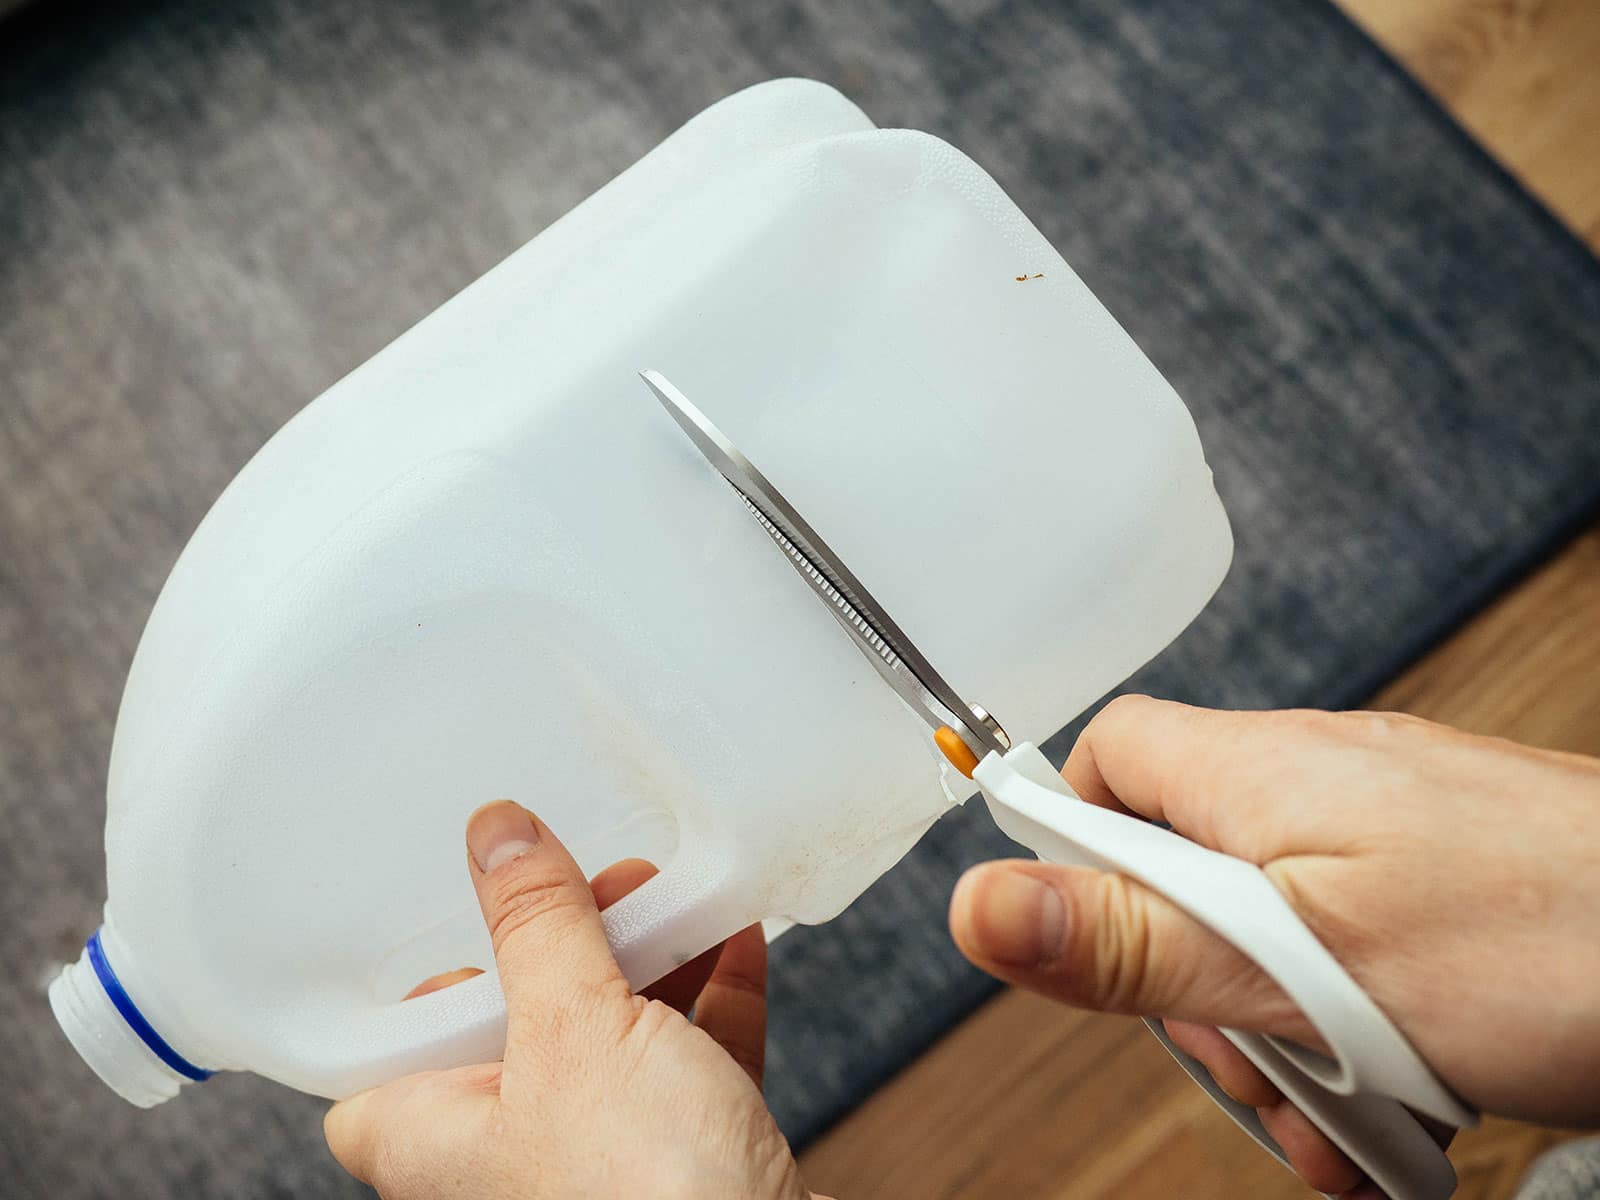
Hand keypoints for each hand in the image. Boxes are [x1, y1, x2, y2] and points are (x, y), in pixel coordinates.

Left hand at [324, 800, 824, 1199]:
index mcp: (432, 1138)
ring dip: (651, 956)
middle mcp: (503, 1154)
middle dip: (572, 937)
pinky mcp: (678, 1158)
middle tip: (605, 881)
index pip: (388, 1048)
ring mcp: (596, 1157)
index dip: (431, 973)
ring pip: (609, 1033)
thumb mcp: (574, 1027)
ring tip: (678, 896)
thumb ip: (534, 924)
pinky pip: (685, 1057)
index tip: (477, 904)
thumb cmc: (644, 1193)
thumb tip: (497, 835)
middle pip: (517, 1017)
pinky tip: (736, 937)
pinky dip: (711, 996)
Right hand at [948, 698, 1599, 1195]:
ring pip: (1271, 924)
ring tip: (1350, 1108)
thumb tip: (980, 907)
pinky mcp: (1446, 871)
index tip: (1087, 941)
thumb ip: (1135, 942)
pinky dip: (1358, 1023)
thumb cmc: (1555, 943)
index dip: (1077, 846)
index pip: (1107, 759)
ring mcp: (1389, 823)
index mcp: (1262, 771)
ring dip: (1286, 1030)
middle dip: (1198, 988)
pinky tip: (1404, 1094)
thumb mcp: (1303, 970)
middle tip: (1258, 1062)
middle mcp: (1320, 776)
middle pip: (1182, 865)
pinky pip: (1353, 941)